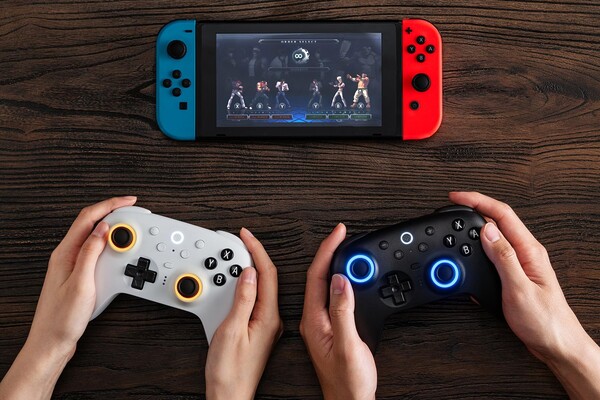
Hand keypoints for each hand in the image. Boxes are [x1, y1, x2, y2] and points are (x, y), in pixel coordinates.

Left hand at [0, 196, 136, 399]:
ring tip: (131, 232)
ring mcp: (72, 264)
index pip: (88, 217)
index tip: (129, 201)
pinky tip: (120, 253)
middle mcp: (67, 255)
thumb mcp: (81, 283)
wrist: (52, 342)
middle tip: (135, 213)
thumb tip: (103, 229)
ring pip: (96, 238)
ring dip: (114, 231)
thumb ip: (91, 253)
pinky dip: (111, 247)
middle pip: (92, 223)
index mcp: (65, 252)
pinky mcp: (79, 274)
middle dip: (114, 213)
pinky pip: (97, 252)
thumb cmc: (62, 318)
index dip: (110, 204)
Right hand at [205, 228, 282, 399]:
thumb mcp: (231, 330)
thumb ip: (242, 299)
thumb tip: (248, 273)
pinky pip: (254, 301)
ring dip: (248, 271)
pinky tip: (236, 283)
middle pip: (266, 278)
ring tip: (235, 257)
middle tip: (240, 241)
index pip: (267, 274)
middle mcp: (272, 319)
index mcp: (269, 316)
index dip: (257, 250)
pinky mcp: (258, 331)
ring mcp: (266, 325)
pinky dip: (245, 287)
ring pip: (259, 289)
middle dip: (253, 256)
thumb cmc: (229, 372)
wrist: (229, 397)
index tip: (247, 235)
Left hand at [299, 223, 376, 399]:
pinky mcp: (329, 328)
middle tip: (340, 234)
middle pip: (318, 276)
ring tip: (341, 247)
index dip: (327, 249)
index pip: (316, 275)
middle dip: (328, 251)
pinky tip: (346, 277)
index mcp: (313, 320)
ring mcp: (320, 323)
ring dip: (333, 263)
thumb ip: (342, 312)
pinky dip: (340, 280)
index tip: (337, 232)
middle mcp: (313, 319)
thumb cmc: (347, 381)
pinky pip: (332, 296)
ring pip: (324, 284)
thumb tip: (340, 280)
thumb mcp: (346, 345)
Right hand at [450, 191, 599, 398]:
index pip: (501, 214)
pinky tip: (467, 257)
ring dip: (472, 232)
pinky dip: (475, 253)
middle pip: (496, 221)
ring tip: (455, 230)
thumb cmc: (544, 321)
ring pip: (491, 238)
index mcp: (529, 250)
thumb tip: (486, 230)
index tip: (457, 197)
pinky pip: (491, 256)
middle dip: (472, 210)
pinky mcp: (513, 275)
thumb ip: (502, 257)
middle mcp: (525, 253)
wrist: (556, 345)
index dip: (477, 201)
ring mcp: (519, 264)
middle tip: (451, 208)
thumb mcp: (519, 288)